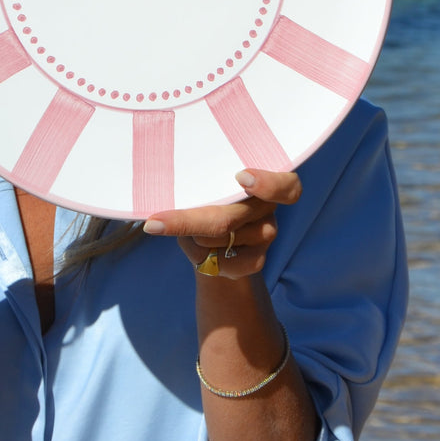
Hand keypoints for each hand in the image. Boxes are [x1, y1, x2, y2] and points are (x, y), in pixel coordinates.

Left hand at [143, 169, 301, 276]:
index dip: (268, 184)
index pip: (285, 185)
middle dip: (188, 222)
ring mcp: (267, 234)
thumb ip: (204, 183)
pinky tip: (201, 250)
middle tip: (154, 223)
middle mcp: (269, 206)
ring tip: (191, 230)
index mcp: (262, 179)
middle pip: (229, 217)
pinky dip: (199, 257)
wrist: (213, 244)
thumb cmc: (204, 200)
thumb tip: (173, 188)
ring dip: (193, 236)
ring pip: (218, 239)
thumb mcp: (203, 186)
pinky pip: (222, 262)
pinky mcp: (258, 261)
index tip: (241, 178)